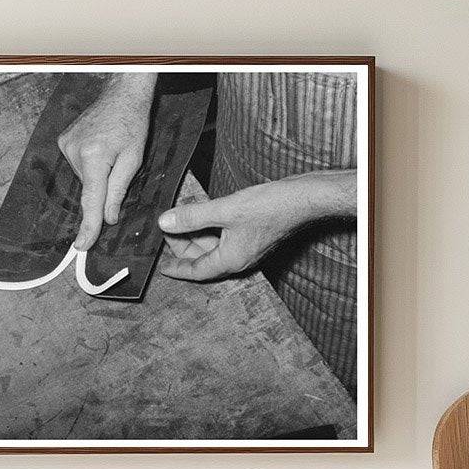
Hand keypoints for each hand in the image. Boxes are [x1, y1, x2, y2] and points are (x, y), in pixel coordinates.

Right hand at [58, 73, 156, 248]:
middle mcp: (74, 152)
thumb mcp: (134, 159)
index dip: (89, 225)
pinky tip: (100, 148)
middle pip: (88, 189)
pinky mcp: (63, 141)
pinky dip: (89, 164)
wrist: (121, 94)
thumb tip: (108, 217)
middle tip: (117, 165)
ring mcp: (66, 145)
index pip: (91, 201)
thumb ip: (118, 190)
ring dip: (97, 174)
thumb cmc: (132, 123)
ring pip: (84, 178)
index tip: (82, 245)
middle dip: (103, 188)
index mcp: (94, 157)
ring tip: (110, 151)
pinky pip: (77, 165)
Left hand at [158, 170, 355, 280]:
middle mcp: (238, 258)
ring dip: (196, 234)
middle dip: (183, 245)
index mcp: (230, 260)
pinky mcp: (253, 234)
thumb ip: (192, 217)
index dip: (176, 268)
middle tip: (167, 229)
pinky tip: (204, 213)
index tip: (161, 266)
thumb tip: (165, 222)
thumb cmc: (271, 206)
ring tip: (180, 219)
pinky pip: (224, 236)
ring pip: (213, 246)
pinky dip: (211, 228)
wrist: (306, 198)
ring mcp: (247, 246)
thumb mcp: (225, 210)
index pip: (196, 271)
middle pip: (203, 258)